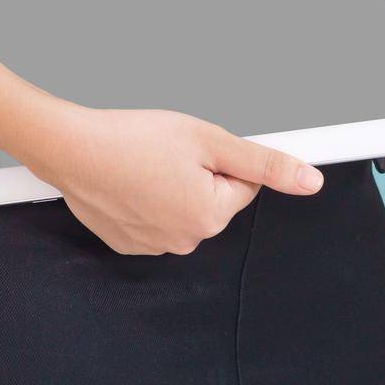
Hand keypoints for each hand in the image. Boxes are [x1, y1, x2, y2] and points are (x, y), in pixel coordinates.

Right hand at [36, 105, 325, 255]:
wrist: (73, 149)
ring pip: (182, 206)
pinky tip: (129, 177)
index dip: (219, 156)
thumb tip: (310, 181)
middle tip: (167, 150)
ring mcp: (154, 246)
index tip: (192, 145)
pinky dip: (146, 196)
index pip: (242, 182)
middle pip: (213, 197)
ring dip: (171, 184)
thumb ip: (263, 163)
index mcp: (211, 216)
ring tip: (144, 161)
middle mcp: (186, 241)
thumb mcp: (209, 139)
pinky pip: (153, 216)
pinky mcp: (128, 242)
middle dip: (198, 172)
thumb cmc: (134, 138)